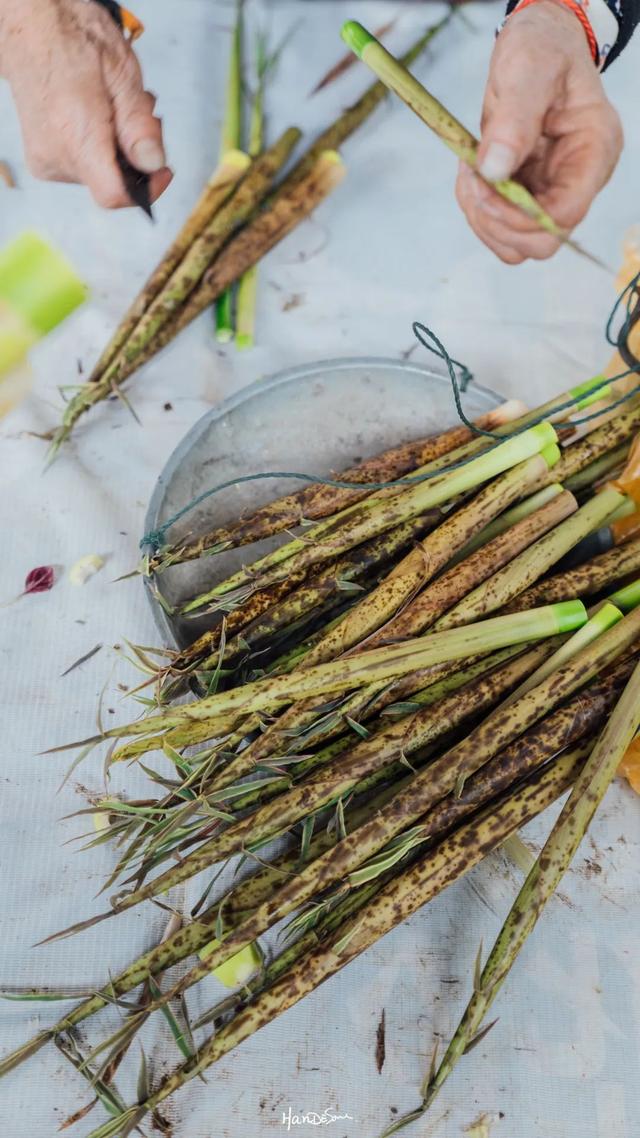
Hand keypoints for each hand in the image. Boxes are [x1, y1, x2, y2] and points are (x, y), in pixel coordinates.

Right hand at [0, 0, 171, 207]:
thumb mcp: (121, 73)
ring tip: (118, 107)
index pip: (113, 194)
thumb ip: (138, 125)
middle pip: (113, 182)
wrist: (29, 24)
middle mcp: (55, 155)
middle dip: (137, 156)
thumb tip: (153, 163)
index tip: (162, 170)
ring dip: (121, 149)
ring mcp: (46, 160)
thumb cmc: (71, 36)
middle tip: (143, 116)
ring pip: (102, 175)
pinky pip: (86, 167)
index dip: (146, 188)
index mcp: (73, 134)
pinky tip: (101, 117)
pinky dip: (102, 148)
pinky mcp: (43, 160)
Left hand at [456, 0, 622, 262]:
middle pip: (541, 242)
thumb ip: (514, 120)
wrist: (538, 44)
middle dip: (497, 221)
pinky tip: (471, 175)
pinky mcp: (529, 193)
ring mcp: (553, 191)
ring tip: (469, 173)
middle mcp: (578, 180)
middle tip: (472, 181)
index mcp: (594, 151)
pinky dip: (478, 210)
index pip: (565, 213)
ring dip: (482, 219)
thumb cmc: (543, 48)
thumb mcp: (529, 68)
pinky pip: (500, 226)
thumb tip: (494, 170)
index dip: (520, 215)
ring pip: (516, 243)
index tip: (484, 187)